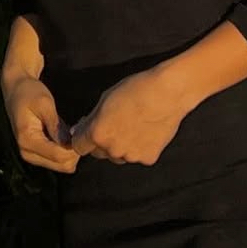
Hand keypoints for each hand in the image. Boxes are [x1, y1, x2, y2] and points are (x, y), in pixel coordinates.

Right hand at [1, 74, 79, 173]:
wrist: (16, 89)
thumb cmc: (30, 92)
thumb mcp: (45, 103)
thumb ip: (55, 125)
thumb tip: (69, 144)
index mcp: (28, 140)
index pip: (58, 156)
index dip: (74, 148)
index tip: (82, 130)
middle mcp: (27, 153)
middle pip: (61, 165)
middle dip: (74, 151)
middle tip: (79, 130)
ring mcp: (31, 155)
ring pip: (61, 165)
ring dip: (71, 151)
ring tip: (73, 130)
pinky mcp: (36, 153)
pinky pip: (57, 159)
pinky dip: (65, 150)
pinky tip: (68, 134)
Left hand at [69, 67, 188, 166]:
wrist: (167, 92)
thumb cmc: (135, 89)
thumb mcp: (105, 98)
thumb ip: (91, 119)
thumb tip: (79, 131)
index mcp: (98, 133)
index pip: (79, 146)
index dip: (83, 137)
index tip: (89, 130)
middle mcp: (113, 149)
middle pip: (99, 153)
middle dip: (103, 142)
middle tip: (116, 123)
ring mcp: (131, 156)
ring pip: (119, 155)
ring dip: (121, 146)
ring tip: (135, 124)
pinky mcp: (148, 158)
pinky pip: (138, 155)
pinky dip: (140, 146)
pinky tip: (147, 129)